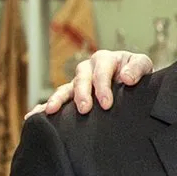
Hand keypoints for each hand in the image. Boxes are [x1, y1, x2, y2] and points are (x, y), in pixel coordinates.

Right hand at [38, 50, 154, 114]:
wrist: (136, 80)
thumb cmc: (138, 72)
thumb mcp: (143, 65)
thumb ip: (137, 68)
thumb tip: (126, 78)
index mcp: (105, 59)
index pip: (101, 72)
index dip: (103, 87)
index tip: (107, 104)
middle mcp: (89, 68)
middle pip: (81, 79)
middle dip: (82, 94)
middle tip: (85, 109)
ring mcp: (79, 81)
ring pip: (66, 89)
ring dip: (58, 99)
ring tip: (51, 111)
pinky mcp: (73, 94)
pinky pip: (58, 100)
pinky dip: (44, 107)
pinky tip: (33, 116)